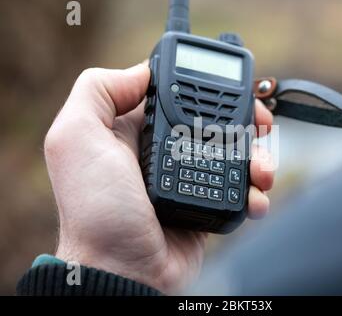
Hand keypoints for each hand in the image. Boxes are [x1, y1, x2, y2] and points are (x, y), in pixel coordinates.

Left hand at [44, 63, 274, 293]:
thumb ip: (99, 91)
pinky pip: (239, 190)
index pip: (179, 95)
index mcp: (134, 130)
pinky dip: (255, 191)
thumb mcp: (77, 138)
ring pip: (235, 154)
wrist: (124, 272)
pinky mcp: (206, 204)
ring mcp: (188, 178)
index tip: (234, 88)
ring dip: (258, 157)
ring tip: (263, 170)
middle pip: (215, 122)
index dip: (208, 87)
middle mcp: (163, 151)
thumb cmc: (97, 210)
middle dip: (245, 120)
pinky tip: (256, 196)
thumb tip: (142, 71)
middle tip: (262, 125)